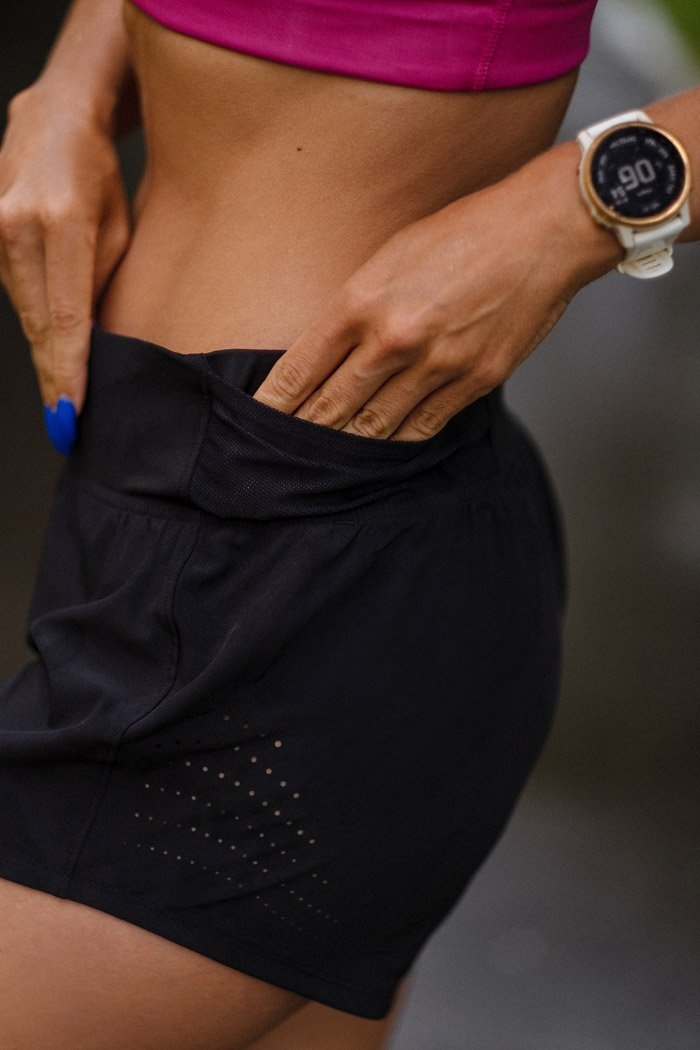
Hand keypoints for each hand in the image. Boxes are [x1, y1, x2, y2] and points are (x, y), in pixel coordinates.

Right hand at [0, 84, 130, 420]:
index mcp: (61, 220)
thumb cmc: (101, 173)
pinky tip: (53, 348)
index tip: (69, 414)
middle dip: (53, 377)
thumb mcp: (120, 229)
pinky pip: (15, 290)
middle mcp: (16, 223)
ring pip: (25, 309)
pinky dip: (35, 319)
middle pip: (37, 321)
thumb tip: (92, 342)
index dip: (67, 370)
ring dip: (47, 349)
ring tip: (64, 396)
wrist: (55, 116)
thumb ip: (99, 285)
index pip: (65, 315)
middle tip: (66, 427)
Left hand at [253, 145, 620, 440]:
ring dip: (345, 448)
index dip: (273, 404)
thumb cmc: (463, 232)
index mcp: (362, 301)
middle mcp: (394, 339)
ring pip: (374, 427)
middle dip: (301, 435)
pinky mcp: (474, 381)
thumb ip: (355, 306)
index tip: (256, 422)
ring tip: (323, 464)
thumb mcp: (389, 254)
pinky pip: (422, 427)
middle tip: (278, 456)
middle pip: (331, 408)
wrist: (542, 231)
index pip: (300, 369)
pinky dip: (396, 443)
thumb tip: (327, 353)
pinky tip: (379, 451)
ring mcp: (437, 365)